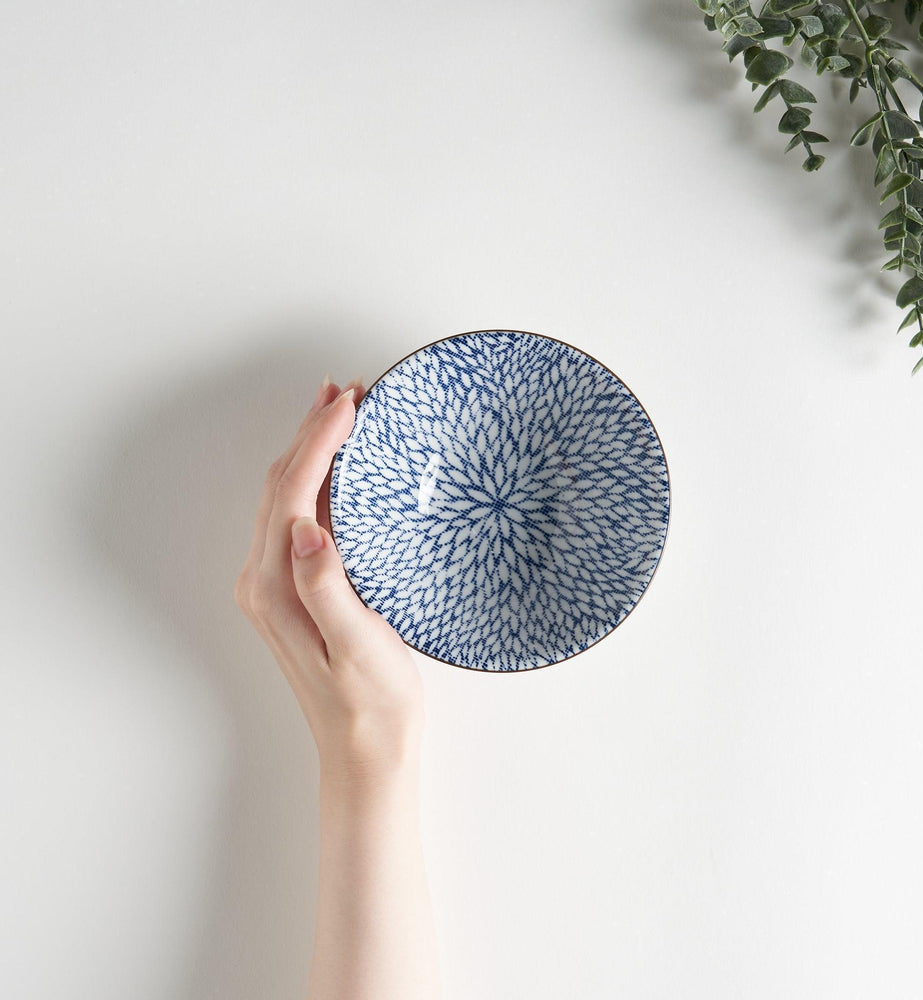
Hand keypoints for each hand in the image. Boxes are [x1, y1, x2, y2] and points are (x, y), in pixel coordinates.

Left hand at [234, 376, 424, 787]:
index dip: (320, 440)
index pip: (295, 492)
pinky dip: (318, 481)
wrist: (365, 750)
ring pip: (288, 496)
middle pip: (283, 485)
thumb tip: (308, 525)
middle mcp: (266, 580)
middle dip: (311, 431)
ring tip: (341, 413)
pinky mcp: (296, 591)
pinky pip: (300, 518)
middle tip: (346, 390)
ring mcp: (277, 585)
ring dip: (312, 450)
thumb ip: (327, 585)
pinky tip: (341, 469)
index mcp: (277, 587)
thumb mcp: (358, 646)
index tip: (350, 402)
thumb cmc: (370, 703)